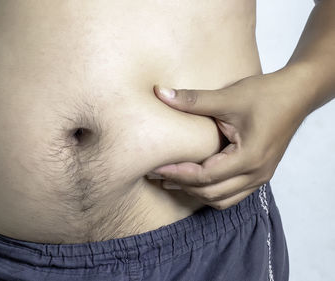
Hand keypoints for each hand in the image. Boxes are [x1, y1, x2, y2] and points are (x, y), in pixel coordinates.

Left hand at [148, 68, 309, 209]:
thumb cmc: (267, 94)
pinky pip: (232, 194)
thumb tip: (160, 93)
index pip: (205, 177)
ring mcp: (260, 177)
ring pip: (222, 199)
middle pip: (211, 193)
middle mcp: (256, 174)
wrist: (298, 94)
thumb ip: (193, 100)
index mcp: (249, 158)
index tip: (156, 167)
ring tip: (170, 180)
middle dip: (182, 185)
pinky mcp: (259, 174)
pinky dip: (210, 191)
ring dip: (195, 192)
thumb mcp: (228, 97)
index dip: (178, 174)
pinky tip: (193, 179)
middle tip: (156, 175)